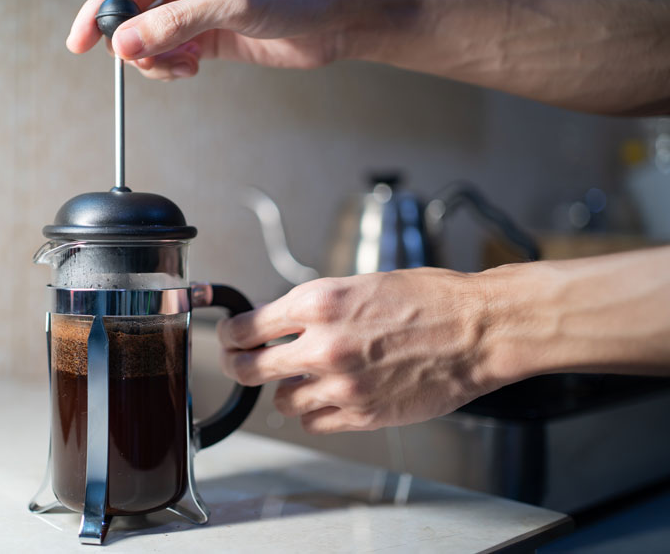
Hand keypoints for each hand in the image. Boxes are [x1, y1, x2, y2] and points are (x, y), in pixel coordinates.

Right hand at [66, 0, 359, 80]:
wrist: (338, 17)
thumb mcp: (233, 4)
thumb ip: (177, 22)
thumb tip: (127, 41)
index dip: (100, 10)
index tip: (80, 40)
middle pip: (132, 11)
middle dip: (125, 39)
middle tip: (128, 62)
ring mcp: (198, 10)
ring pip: (150, 37)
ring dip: (153, 59)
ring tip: (180, 66)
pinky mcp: (211, 35)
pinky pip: (173, 53)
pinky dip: (172, 66)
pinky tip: (191, 67)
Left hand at [217, 270, 500, 433]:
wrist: (476, 330)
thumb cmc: (429, 300)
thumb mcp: (359, 284)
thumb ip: (314, 307)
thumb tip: (279, 323)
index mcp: (318, 302)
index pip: (245, 327)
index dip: (230, 335)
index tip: (230, 338)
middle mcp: (322, 345)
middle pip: (247, 369)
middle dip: (238, 366)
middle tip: (242, 364)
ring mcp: (340, 384)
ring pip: (281, 401)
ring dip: (288, 389)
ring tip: (310, 376)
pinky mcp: (361, 414)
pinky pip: (314, 422)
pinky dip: (316, 411)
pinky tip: (332, 395)